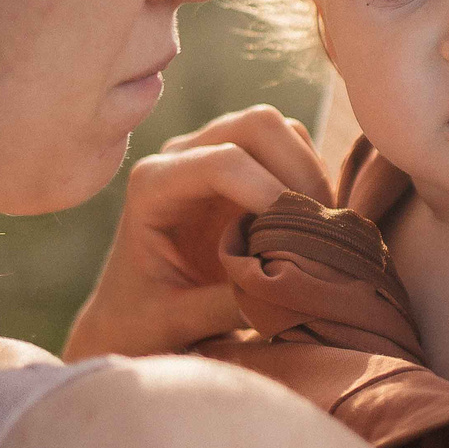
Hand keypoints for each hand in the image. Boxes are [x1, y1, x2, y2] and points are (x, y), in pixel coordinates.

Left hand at [65, 105, 329, 358]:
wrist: (130, 319)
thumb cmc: (141, 322)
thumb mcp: (177, 322)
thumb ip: (230, 304)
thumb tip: (297, 288)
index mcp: (153, 186)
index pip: (223, 162)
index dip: (270, 192)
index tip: (299, 245)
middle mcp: (182, 157)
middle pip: (258, 125)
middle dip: (300, 172)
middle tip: (319, 232)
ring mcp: (214, 155)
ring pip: (283, 133)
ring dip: (311, 178)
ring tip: (317, 235)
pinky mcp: (243, 168)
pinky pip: (293, 153)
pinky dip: (313, 184)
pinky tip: (311, 230)